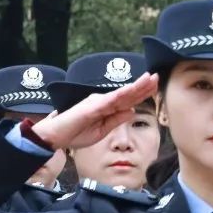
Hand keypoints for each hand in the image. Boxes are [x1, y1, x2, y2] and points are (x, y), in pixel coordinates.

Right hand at [33, 73, 157, 149]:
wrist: (55, 137)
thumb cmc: (75, 134)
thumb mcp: (102, 131)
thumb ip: (116, 120)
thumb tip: (131, 111)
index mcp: (106, 108)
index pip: (127, 100)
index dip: (142, 93)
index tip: (155, 86)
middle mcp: (103, 101)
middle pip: (127, 94)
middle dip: (143, 86)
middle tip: (157, 76)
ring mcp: (97, 102)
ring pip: (121, 94)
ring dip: (136, 86)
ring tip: (149, 78)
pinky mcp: (91, 106)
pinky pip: (110, 100)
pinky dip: (122, 95)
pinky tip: (132, 90)